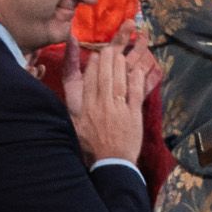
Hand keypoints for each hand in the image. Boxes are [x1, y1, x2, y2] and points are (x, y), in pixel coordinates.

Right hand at [68, 40, 145, 165]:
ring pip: (119, 82)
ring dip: (121, 65)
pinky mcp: (134, 116)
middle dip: (107, 59)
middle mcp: (102, 105)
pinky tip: (137, 70)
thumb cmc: (90, 146)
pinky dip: (136, 81)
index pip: (89, 80)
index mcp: (86, 107)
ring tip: (121, 54)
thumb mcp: (75, 125)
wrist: (110, 163)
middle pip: (104, 76)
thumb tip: (74, 90)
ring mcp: (119, 110)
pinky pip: (135, 94)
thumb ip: (75, 106)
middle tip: (109, 48)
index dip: (93, 65)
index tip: (96, 54)